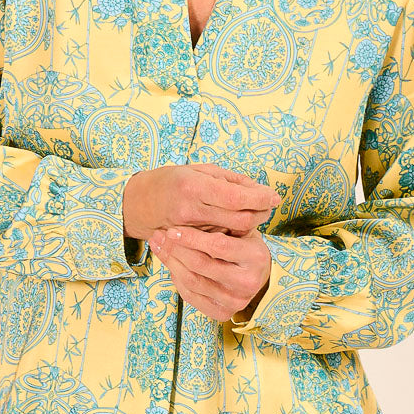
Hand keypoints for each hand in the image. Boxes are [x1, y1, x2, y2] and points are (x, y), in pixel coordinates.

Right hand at [123, 164, 279, 241]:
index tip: (274, 196)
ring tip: (255, 211)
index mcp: (193, 187)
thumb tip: (260, 190)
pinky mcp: (188, 244)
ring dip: (250, 223)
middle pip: (239, 220)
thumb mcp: (200, 170)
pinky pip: (219, 242)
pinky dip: (233, 233)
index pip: (236, 198)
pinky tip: (236, 224)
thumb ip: (230, 180)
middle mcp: (190, 211)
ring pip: (232, 233)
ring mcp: (188, 230)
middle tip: (268, 204)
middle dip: (260, 212)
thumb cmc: (172, 180)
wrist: (138, 204)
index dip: (260, 198)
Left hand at [148, 224, 271, 322]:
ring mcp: (236, 300)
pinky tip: (170, 264)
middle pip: (201, 265)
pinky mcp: (223, 313)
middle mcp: (248, 282)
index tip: (172, 229)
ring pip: (192, 281)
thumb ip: (223, 222)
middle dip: (175, 249)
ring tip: (158, 247)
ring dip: (170, 262)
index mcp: (256, 257)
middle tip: (158, 235)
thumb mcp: (242, 231)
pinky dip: (176, 279)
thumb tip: (189, 211)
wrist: (260, 276)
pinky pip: (191, 296)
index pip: (217, 246)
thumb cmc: (245, 247)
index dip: (191, 238)